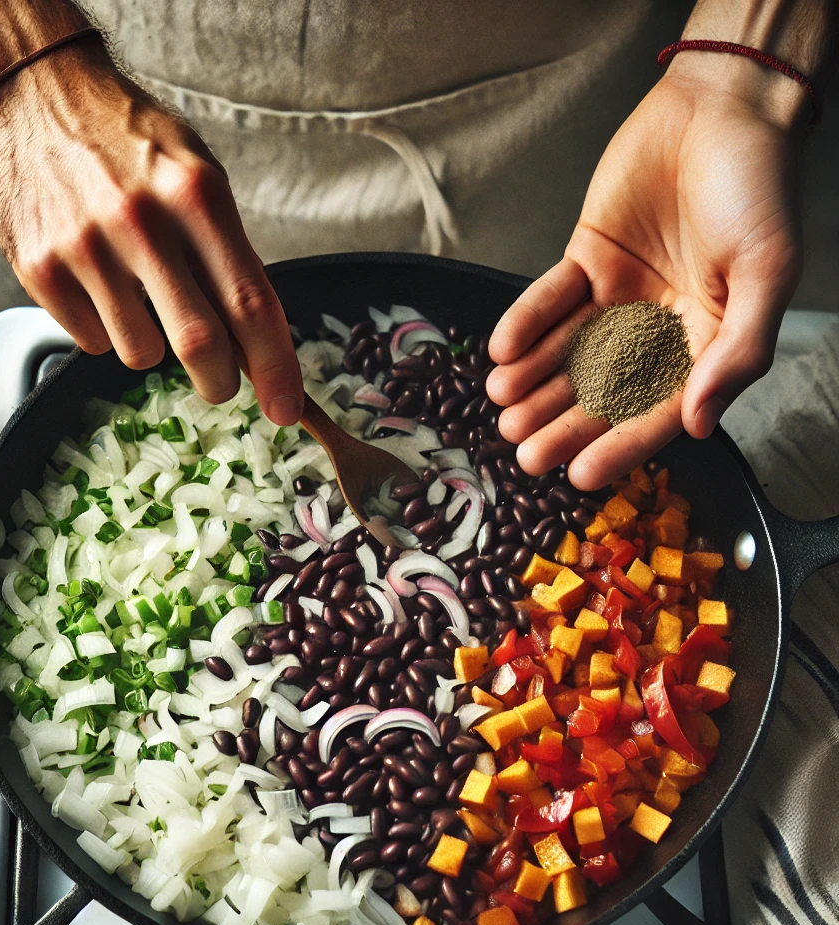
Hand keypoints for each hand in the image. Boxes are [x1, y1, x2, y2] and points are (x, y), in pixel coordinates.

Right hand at [0, 42, 302, 423]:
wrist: (35, 95)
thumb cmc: (129, 141)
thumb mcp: (197, 176)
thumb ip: (228, 255)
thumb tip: (256, 341)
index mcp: (196, 197)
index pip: (250, 303)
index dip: (274, 367)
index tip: (287, 408)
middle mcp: (141, 223)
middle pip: (200, 343)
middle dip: (219, 381)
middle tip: (219, 382)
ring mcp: (85, 247)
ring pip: (141, 353)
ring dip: (152, 345)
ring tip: (140, 297)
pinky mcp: (38, 268)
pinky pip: (90, 341)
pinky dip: (104, 329)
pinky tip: (97, 285)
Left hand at [486, 56, 804, 489]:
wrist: (722, 106)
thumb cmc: (757, 187)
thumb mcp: (765, 272)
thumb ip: (737, 352)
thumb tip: (698, 425)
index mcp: (705, 338)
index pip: (656, 407)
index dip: (619, 444)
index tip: (580, 476)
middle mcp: (658, 324)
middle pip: (603, 388)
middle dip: (562, 423)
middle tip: (522, 453)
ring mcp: (619, 292)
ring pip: (570, 350)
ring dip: (535, 382)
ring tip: (503, 411)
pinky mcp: (587, 257)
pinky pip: (550, 298)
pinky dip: (525, 324)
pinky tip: (501, 353)